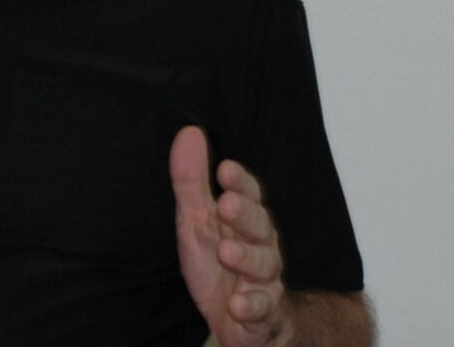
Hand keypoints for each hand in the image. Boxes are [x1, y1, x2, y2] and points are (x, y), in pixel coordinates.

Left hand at [170, 126, 285, 346]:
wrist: (238, 320)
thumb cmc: (217, 262)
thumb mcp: (197, 220)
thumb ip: (192, 181)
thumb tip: (189, 132)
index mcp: (246, 219)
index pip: (249, 194)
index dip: (239, 182)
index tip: (224, 169)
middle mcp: (261, 245)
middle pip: (260, 225)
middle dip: (245, 215)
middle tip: (227, 206)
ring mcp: (265, 280)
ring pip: (264, 265)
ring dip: (246, 258)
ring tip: (226, 251)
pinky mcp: (263, 313)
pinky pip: (262, 309)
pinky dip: (251, 307)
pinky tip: (236, 304)